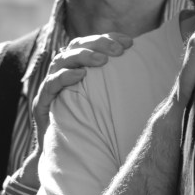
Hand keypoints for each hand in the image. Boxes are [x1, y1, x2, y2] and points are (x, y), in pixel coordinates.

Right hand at [20, 33, 132, 186]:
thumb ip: (120, 84)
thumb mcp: (107, 101)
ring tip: (102, 60)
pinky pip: (50, 84)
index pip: (91, 42)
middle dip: (98, 43)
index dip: (109, 38)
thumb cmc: (90, 125)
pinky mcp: (42, 103)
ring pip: (62, 60)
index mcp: (77, 66)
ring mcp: (50, 86)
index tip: (130, 42)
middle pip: (76, 45)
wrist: (64, 156)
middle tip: (119, 50)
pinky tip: (80, 75)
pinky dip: (64, 76)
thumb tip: (152, 73)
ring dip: (83, 56)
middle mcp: (62, 72)